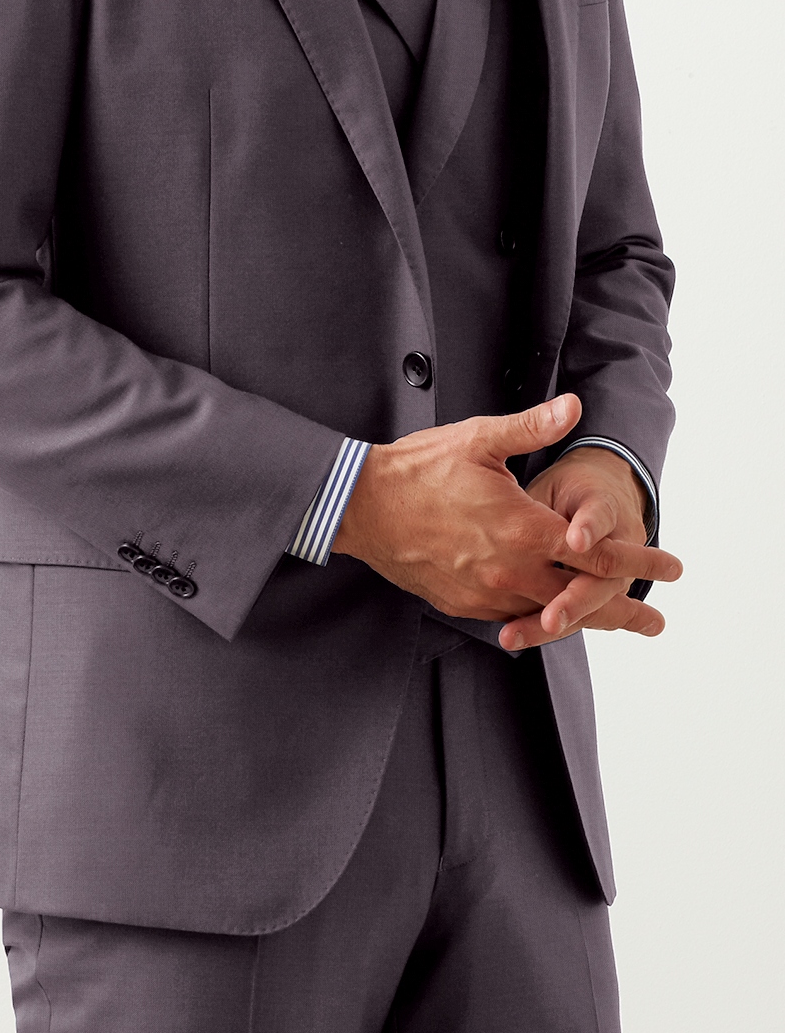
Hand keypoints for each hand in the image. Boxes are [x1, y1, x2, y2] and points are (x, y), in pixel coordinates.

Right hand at [334, 395, 679, 627]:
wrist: (361, 507)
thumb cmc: (419, 469)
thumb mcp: (479, 439)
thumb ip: (532, 427)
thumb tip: (575, 407)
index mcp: (525, 529)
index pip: (599, 553)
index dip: (640, 560)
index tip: (672, 567)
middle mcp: (512, 570)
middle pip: (583, 599)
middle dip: (625, 610)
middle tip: (656, 622)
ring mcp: (486, 593)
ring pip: (548, 615)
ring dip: (583, 620)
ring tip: (613, 625)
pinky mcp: (462, 604)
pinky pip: (511, 618)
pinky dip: (537, 617)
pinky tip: (548, 614)